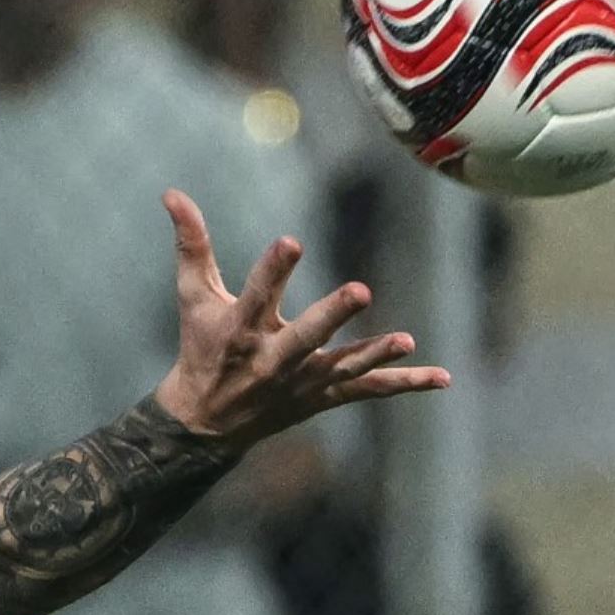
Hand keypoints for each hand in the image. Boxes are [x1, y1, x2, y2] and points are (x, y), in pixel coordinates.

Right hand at [153, 189, 449, 441]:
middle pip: (304, 336)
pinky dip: (403, 384)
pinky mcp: (322, 397)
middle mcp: (272, 359)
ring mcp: (300, 382)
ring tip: (406, 341)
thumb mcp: (193, 296)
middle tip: (360, 291)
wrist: (207, 422)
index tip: (292, 241)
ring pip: (341, 367)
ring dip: (374, 356)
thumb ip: (191, 244)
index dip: (273, 269)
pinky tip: (441, 377)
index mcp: (240, 329)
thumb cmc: (201, 346)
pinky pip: (367, 390)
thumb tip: (172, 192)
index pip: (256, 294)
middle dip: (330, 316)